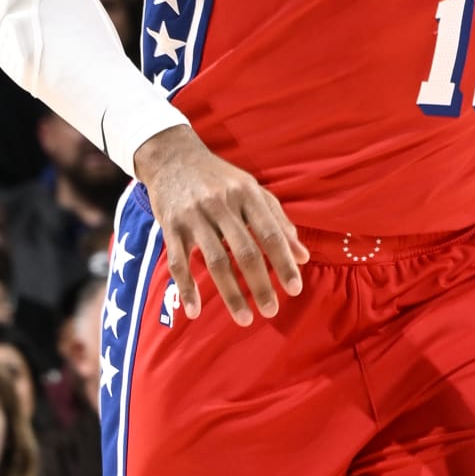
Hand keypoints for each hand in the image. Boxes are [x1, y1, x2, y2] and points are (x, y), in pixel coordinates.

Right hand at [135, 123, 306, 328]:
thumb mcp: (252, 190)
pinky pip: (179, 261)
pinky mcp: (171, 225)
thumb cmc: (219, 178)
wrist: (172, 157)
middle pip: (244, 251)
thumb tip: (303, 256)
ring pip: (215, 261)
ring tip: (244, 318)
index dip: (284, 262)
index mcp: (247, 194)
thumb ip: (278, 221)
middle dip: (260, 284)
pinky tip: (195, 311)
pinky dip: (186, 288)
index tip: (295, 289)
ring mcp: (194, 215)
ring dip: (230, 293)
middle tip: (271, 311)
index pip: (270, 233)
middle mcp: (221, 203)